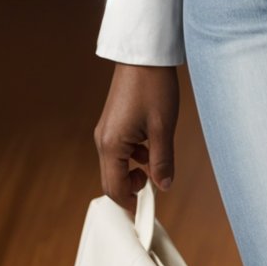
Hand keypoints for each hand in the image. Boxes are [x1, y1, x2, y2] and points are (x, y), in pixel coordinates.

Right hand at [93, 62, 179, 211]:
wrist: (145, 55)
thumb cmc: (153, 88)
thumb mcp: (163, 128)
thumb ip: (162, 161)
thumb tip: (164, 187)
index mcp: (111, 145)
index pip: (115, 189)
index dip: (130, 204)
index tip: (148, 210)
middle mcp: (102, 140)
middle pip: (112, 180)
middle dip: (132, 188)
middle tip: (155, 183)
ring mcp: (106, 131)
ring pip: (116, 165)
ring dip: (134, 171)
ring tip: (156, 161)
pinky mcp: (112, 122)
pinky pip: (118, 150)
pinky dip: (133, 156)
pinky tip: (150, 146)